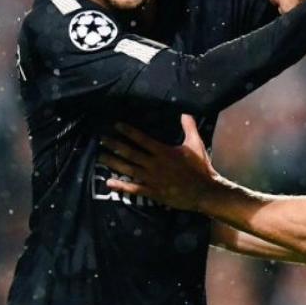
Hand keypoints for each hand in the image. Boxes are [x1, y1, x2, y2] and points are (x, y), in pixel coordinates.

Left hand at [98, 115, 217, 211]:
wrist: (205, 192)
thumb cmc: (200, 167)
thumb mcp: (196, 144)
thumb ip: (189, 127)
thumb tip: (185, 112)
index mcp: (164, 151)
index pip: (142, 139)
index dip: (128, 131)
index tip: (116, 125)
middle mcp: (154, 164)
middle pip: (130, 153)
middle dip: (115, 145)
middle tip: (101, 139)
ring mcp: (152, 179)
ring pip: (129, 169)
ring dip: (113, 162)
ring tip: (100, 156)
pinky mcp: (153, 192)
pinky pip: (134, 188)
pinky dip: (121, 186)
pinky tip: (109, 182)